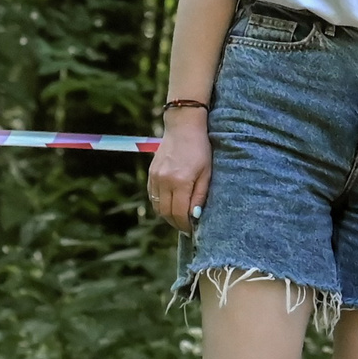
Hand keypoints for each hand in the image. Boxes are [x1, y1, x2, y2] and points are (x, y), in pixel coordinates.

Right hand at [147, 112, 210, 233]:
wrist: (183, 127)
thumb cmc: (200, 149)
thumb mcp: (207, 172)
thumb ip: (200, 195)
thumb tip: (194, 216)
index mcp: (180, 181)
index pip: (179, 213)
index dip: (185, 225)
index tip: (192, 231)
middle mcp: (164, 181)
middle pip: (166, 213)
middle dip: (176, 223)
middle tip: (186, 228)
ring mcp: (155, 177)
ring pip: (157, 206)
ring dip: (167, 216)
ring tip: (179, 218)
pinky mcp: (151, 173)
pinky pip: (152, 196)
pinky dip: (160, 204)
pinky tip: (170, 205)